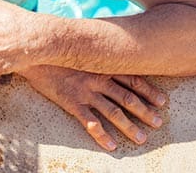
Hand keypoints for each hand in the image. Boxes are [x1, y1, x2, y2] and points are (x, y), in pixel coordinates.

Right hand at [20, 65, 166, 150]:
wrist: (33, 54)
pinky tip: (111, 145)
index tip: (162, 101)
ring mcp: (84, 91)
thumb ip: (94, 56)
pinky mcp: (71, 101)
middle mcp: (97, 78)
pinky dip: (102, 134)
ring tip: (141, 138)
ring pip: (113, 111)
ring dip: (129, 126)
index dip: (149, 90)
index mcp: (101, 66)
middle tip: (157, 122)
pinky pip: (90, 121)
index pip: (132, 78)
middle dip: (144, 110)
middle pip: (127, 96)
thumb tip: (107, 57)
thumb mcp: (79, 50)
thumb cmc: (56, 52)